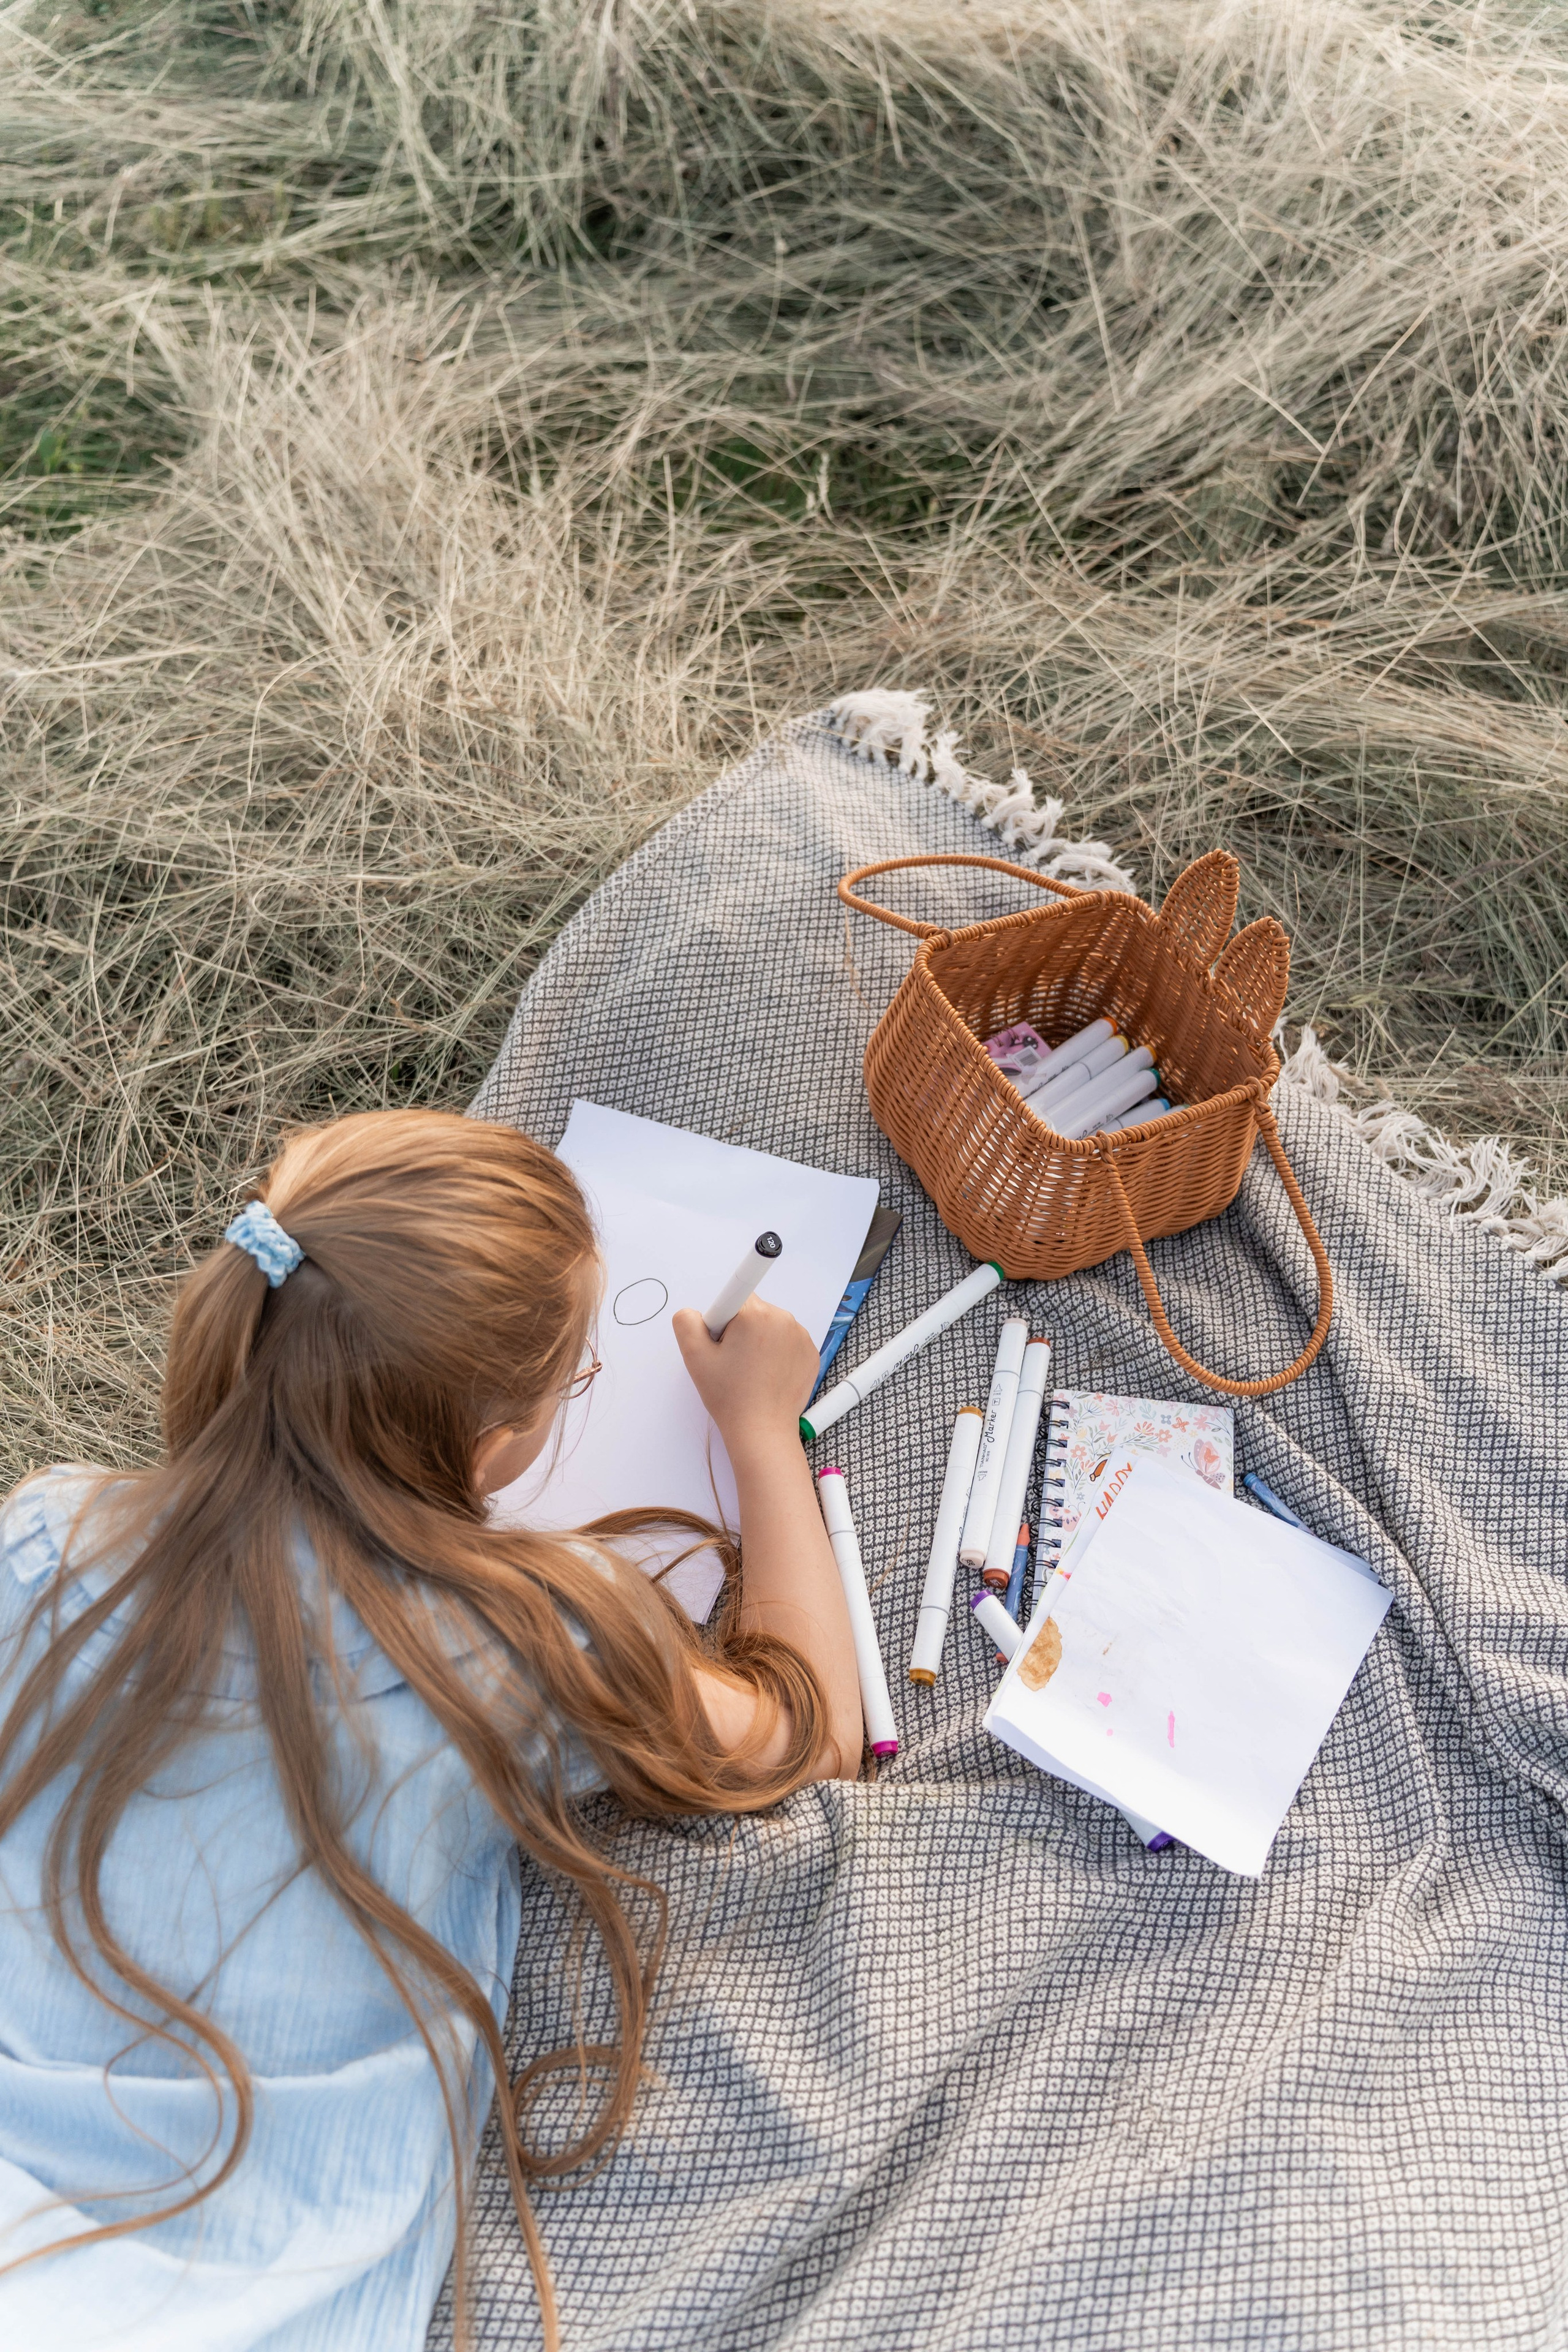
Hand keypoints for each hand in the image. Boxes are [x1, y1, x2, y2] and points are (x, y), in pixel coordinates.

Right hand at [671, 1297, 819, 1448]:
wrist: (762, 1432)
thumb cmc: (730, 1397)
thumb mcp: (695, 1357)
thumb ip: (687, 1322)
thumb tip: (694, 1312)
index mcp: (756, 1314)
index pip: (735, 1296)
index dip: (722, 1320)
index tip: (723, 1340)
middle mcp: (784, 1319)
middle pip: (753, 1312)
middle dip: (739, 1330)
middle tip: (731, 1362)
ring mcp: (801, 1337)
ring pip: (770, 1327)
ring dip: (759, 1342)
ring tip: (750, 1373)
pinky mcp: (810, 1353)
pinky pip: (787, 1342)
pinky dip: (776, 1354)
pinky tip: (767, 1376)